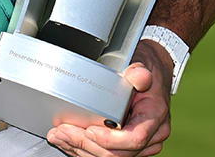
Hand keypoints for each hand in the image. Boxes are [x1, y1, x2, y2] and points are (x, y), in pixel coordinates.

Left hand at [45, 42, 173, 156]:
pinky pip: (105, 155)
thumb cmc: (147, 70)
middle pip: (118, 153)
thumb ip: (138, 73)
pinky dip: (83, 150)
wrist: (153, 75)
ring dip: (80, 149)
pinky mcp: (127, 147)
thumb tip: (139, 75)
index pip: (135, 138)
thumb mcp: (142, 65)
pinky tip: (67, 141)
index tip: (89, 130)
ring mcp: (141, 144)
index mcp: (155, 116)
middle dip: (86, 143)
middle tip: (62, 131)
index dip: (110, 140)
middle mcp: (151, 135)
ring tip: (59, 136)